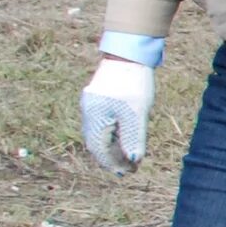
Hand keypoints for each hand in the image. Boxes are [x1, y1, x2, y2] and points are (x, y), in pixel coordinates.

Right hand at [80, 57, 155, 173]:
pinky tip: (124, 138)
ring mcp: (92, 104)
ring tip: (128, 157)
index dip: (113, 163)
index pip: (99, 149)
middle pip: (96, 143)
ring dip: (112, 147)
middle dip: (112, 157)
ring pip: (99, 133)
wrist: (129, 54)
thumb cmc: (133, 83)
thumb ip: (133, 138)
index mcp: (94, 117)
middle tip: (129, 168)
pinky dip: (112, 134)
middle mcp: (88, 112)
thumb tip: (133, 160)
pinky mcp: (98, 98)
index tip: (127, 172)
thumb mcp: (137, 114)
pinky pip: (102, 123)